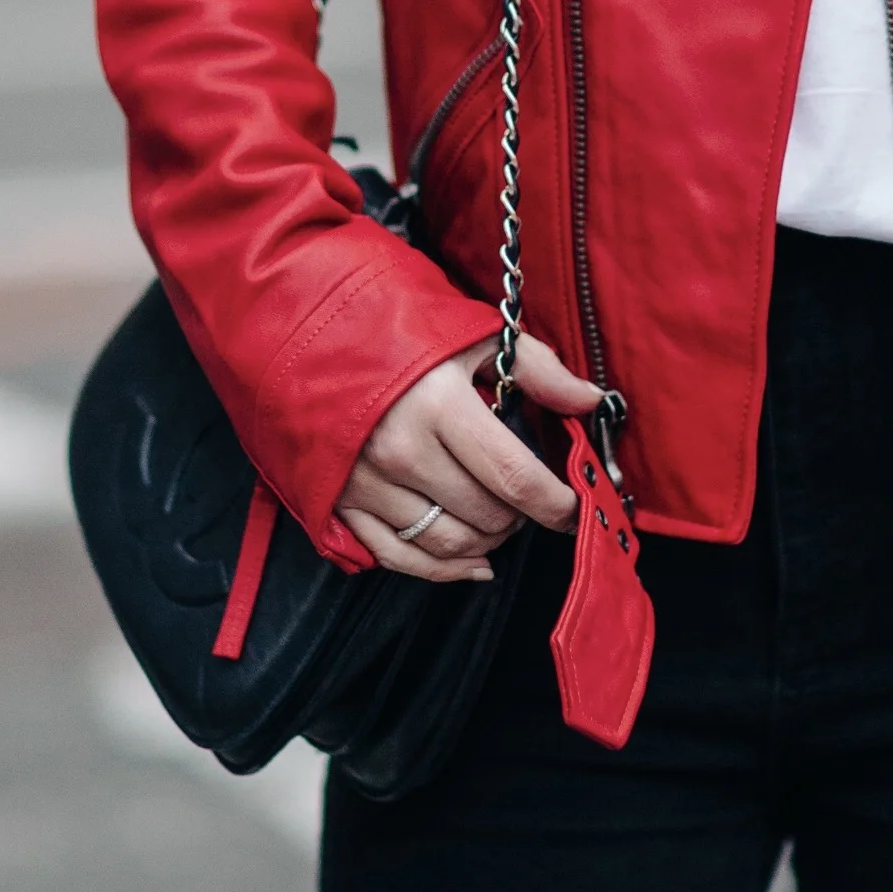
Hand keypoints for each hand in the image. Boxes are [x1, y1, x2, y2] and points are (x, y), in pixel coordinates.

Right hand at [337, 333, 601, 582]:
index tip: (576, 507)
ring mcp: (365, 482)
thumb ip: (536, 369)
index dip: (557, 503)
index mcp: (438, 404)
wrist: (302, 323)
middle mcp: (400, 450)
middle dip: (522, 516)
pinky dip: (442, 569)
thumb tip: (590, 399)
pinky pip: (398, 556)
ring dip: (488, 540)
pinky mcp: (338, 501)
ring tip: (500, 517)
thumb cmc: (390, 322)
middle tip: (530, 497)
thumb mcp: (467, 333)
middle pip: (486, 515)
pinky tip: (472, 562)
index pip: (515, 477)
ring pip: (449, 543)